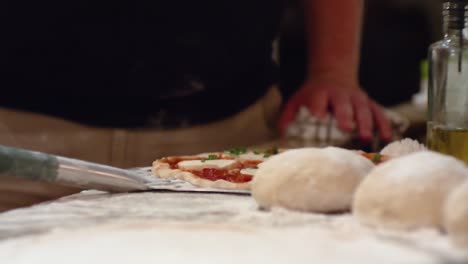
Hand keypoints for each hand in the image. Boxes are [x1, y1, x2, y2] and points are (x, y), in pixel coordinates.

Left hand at [277, 79, 392, 140]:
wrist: (332, 75)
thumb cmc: (312, 95)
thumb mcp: (297, 100)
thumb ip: (288, 116)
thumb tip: (281, 135)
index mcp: (320, 93)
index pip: (318, 100)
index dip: (318, 109)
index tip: (319, 118)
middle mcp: (340, 94)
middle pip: (344, 104)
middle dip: (345, 115)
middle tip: (346, 128)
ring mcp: (357, 98)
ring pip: (363, 109)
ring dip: (366, 122)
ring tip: (365, 137)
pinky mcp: (369, 103)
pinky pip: (379, 113)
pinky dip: (384, 124)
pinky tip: (386, 137)